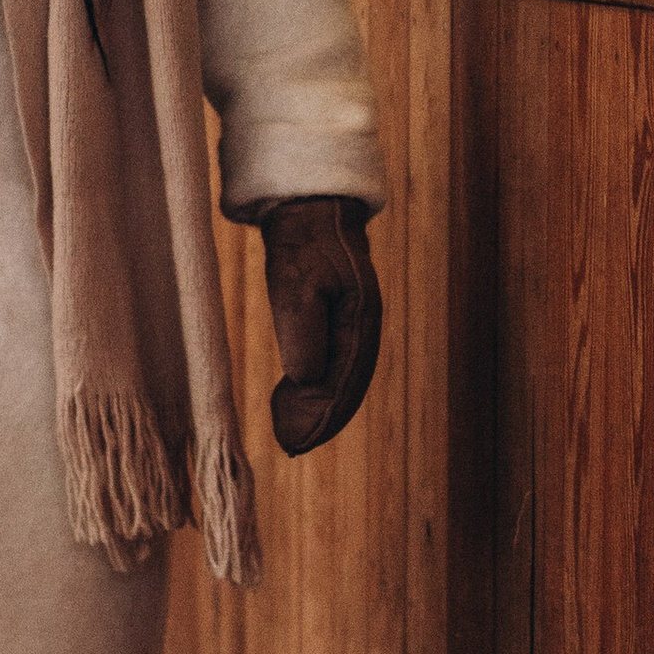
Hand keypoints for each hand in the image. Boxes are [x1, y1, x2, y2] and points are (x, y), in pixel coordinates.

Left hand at [258, 197, 382, 455]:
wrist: (309, 208)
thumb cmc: (302, 241)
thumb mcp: (295, 280)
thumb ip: (301, 328)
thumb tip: (305, 379)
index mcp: (362, 320)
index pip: (346, 381)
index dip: (323, 415)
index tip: (298, 440)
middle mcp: (363, 328)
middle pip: (347, 387)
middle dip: (321, 420)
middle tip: (291, 445)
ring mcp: (353, 325)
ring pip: (340, 379)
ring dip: (317, 408)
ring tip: (289, 433)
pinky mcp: (337, 321)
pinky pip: (331, 364)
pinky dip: (314, 387)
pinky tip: (291, 399)